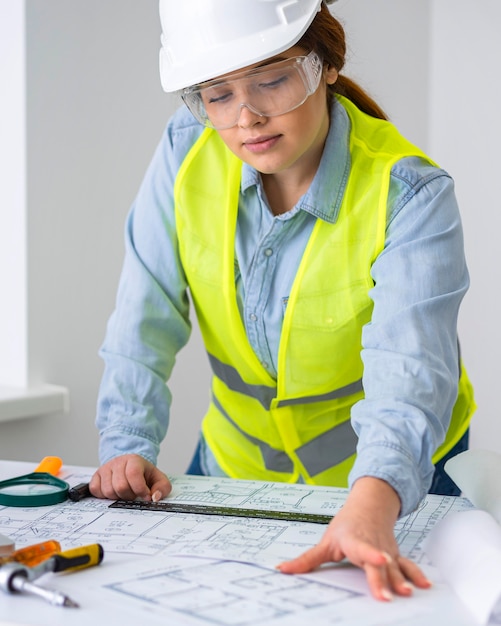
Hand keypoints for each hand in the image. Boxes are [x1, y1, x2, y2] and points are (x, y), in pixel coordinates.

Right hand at [89, 454, 171, 501]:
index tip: (146, 496)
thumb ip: (163, 488)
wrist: (129, 467)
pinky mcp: (95, 476)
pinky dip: (104, 496)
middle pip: (120, 486)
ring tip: (125, 492)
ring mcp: (105, 468)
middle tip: (134, 493)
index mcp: (134, 460)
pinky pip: (96, 491)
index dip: (140, 489)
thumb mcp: (158, 479)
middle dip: (129, 495)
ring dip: (118, 497)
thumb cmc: (144, 475)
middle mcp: (118, 462)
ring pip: (108, 490)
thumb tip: (155, 497)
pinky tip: (114, 492)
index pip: (133, 474)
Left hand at [277, 477, 431, 600]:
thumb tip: (283, 570)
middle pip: (379, 565)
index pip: (363, 549)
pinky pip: (407, 565)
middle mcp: (373, 546)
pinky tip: (424, 585)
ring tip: (410, 592)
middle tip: (388, 597)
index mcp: (355, 541)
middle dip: (384, 580)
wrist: (370, 505)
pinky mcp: (395, 556)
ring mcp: (386, 552)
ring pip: (396, 567)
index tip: (380, 561)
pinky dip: (416, 574)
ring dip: (403, 579)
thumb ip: (306, 560)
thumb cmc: (347, 525)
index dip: (371, 556)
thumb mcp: (326, 541)